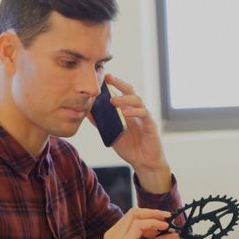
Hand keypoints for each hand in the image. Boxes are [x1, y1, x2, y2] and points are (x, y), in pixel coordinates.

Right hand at [95, 207, 181, 238]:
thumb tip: (172, 237)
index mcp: (115, 236)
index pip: (132, 218)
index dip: (149, 218)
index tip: (163, 225)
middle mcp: (114, 233)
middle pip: (134, 212)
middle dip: (153, 212)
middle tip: (168, 217)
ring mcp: (117, 236)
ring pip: (136, 214)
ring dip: (154, 216)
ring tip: (167, 224)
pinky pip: (140, 225)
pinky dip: (153, 224)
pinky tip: (163, 229)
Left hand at [99, 74, 171, 192]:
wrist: (144, 162)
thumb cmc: (130, 147)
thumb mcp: (111, 134)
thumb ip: (102, 123)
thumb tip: (87, 113)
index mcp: (127, 111)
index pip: (121, 92)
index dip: (114, 84)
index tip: (103, 76)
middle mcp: (137, 111)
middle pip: (130, 91)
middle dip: (119, 83)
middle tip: (108, 78)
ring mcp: (144, 117)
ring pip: (138, 101)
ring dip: (125, 99)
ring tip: (113, 100)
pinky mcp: (151, 125)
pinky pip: (144, 114)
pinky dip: (135, 112)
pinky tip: (125, 113)